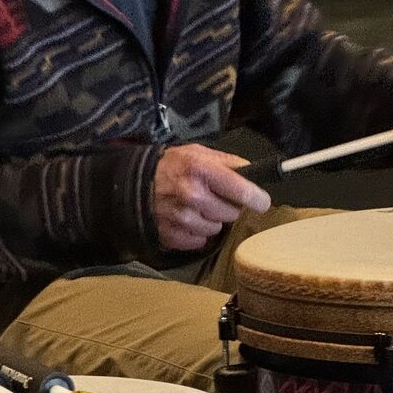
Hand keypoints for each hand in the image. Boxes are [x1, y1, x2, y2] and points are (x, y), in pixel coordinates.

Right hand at [152, 145, 270, 250]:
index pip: (242, 191)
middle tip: (214, 197)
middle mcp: (193, 196)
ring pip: (217, 229)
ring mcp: (182, 218)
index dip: (257, 199)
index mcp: (201, 170)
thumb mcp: (197, 152)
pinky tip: (186, 219)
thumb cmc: (168, 166)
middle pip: (233, 213)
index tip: (262, 202)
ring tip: (197, 207)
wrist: (131, 184)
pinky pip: (200, 240)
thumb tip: (251, 171)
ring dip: (212, 220)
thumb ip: (227, 161)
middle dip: (228, 206)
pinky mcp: (174, 236)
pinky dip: (197, 232)